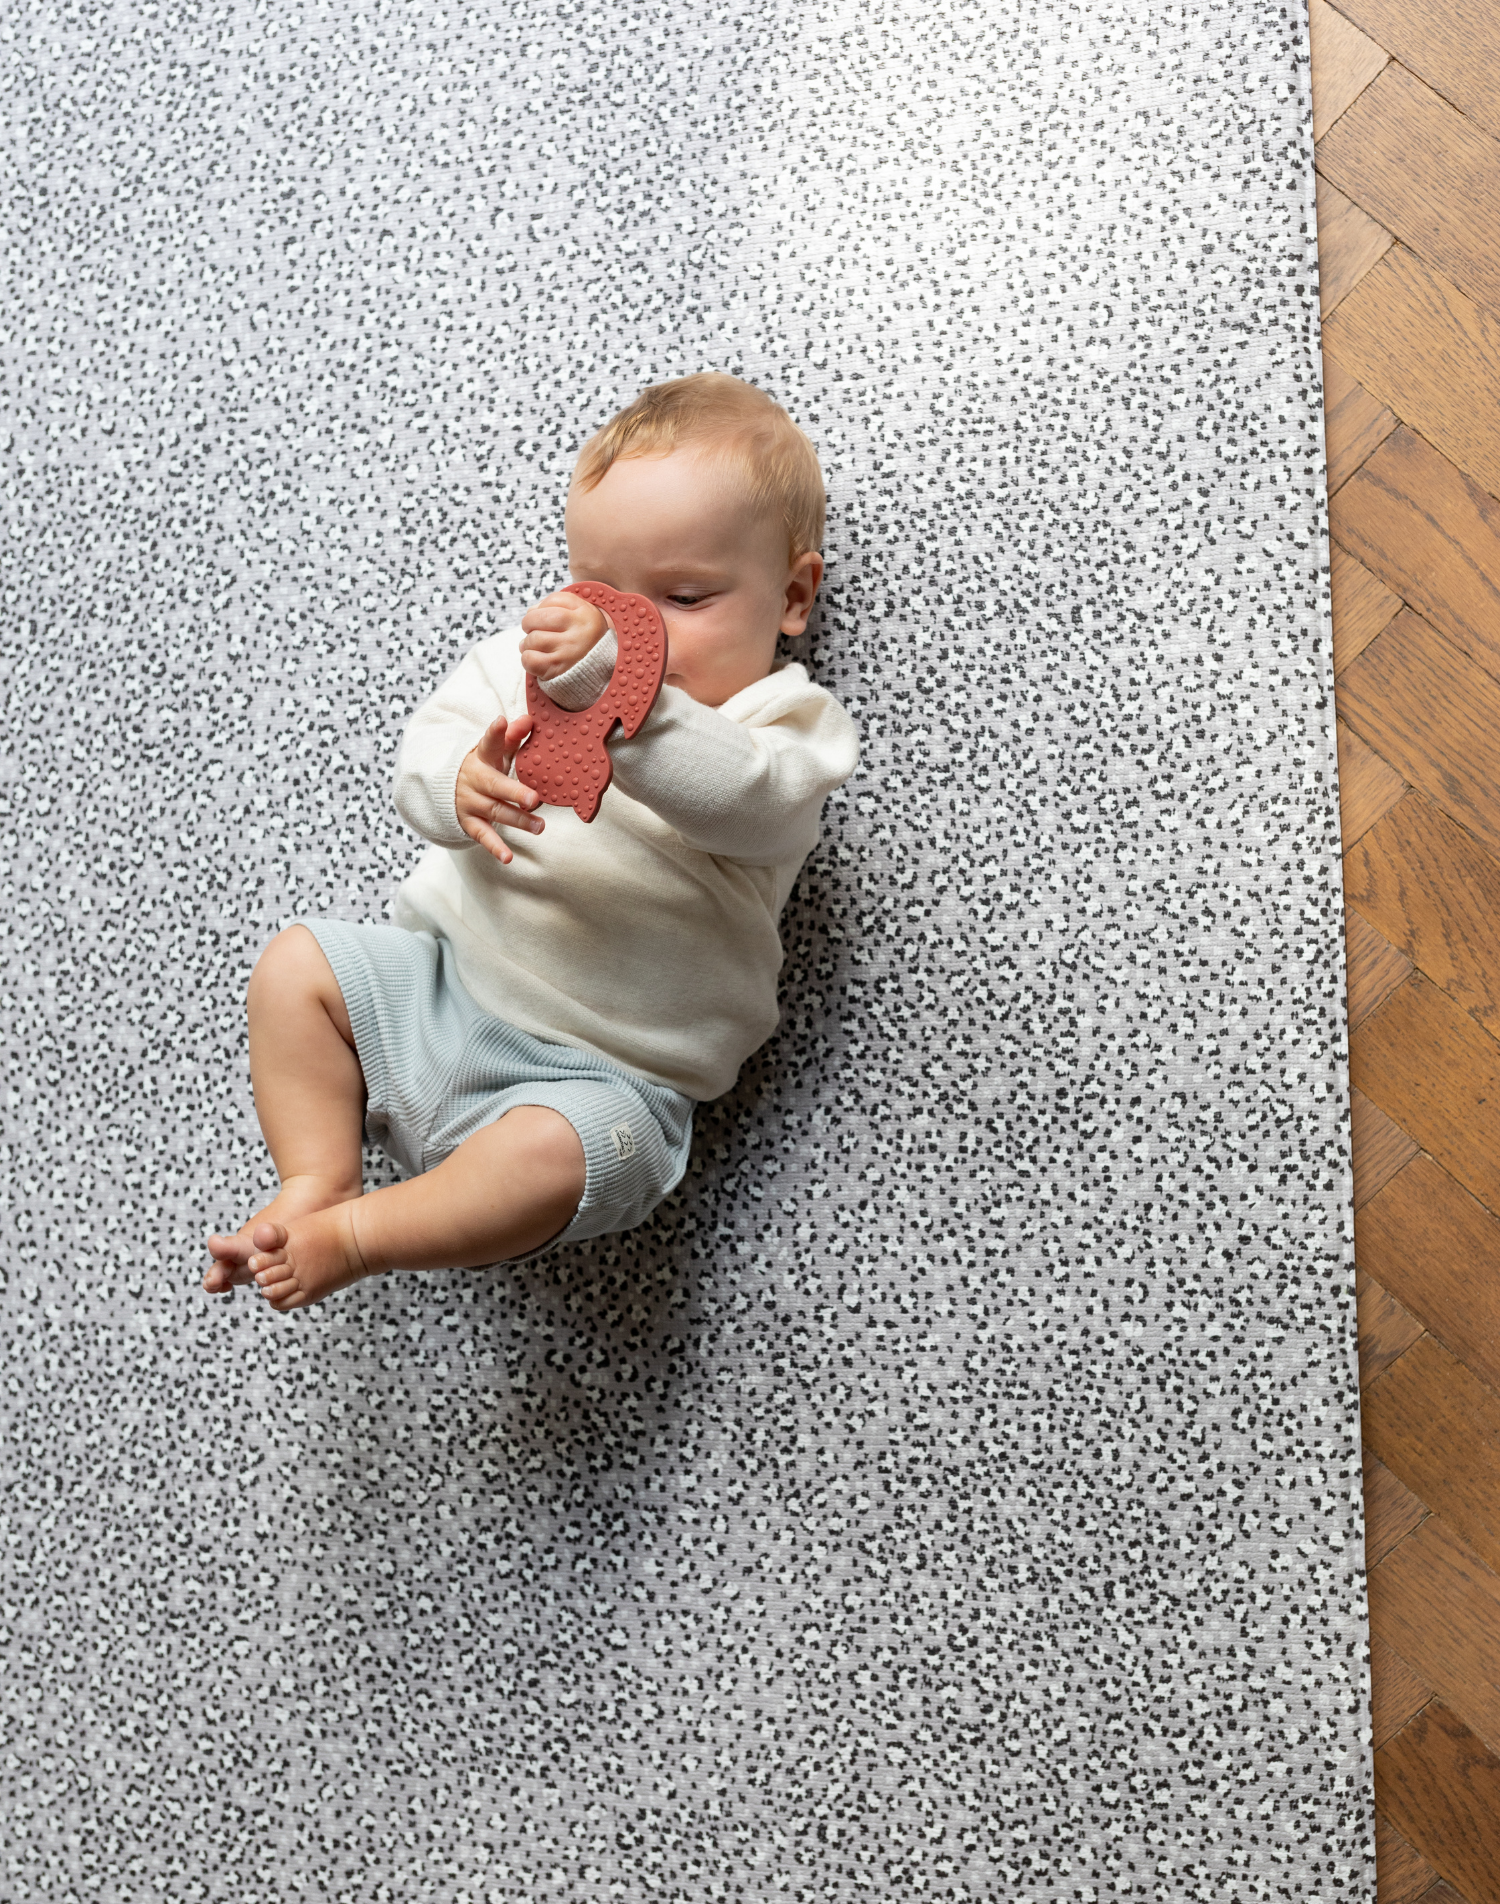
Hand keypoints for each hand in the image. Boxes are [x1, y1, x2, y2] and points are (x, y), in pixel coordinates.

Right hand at [455, 713, 542, 864]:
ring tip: (540, 827)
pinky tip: (508, 857)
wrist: (445, 789)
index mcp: (481, 757)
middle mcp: (474, 780)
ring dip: (518, 820)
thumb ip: (511, 737)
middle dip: (514, 793)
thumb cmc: (482, 768)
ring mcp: (470, 802)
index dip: (496, 733)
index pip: (488, 743)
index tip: (501, 721)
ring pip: (495, 811)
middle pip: (495, 785)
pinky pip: (483, 835)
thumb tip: (530, 719)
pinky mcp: (468, 822)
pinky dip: (495, 847)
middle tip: (534, 799)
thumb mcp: (493, 752)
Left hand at [519, 589, 609, 681]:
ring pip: (533, 639)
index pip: (554, 599)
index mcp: (586, 614)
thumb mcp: (582, 616)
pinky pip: (530, 660)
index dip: (541, 606)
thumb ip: (559, 606)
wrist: (602, 671)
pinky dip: (527, 659)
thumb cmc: (586, 640)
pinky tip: (536, 659)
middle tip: (532, 630)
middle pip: (538, 618)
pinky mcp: (558, 670)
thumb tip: (531, 611)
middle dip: (529, 623)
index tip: (543, 615)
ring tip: (535, 646)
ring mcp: (569, 652)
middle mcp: (580, 632)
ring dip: (528, 643)